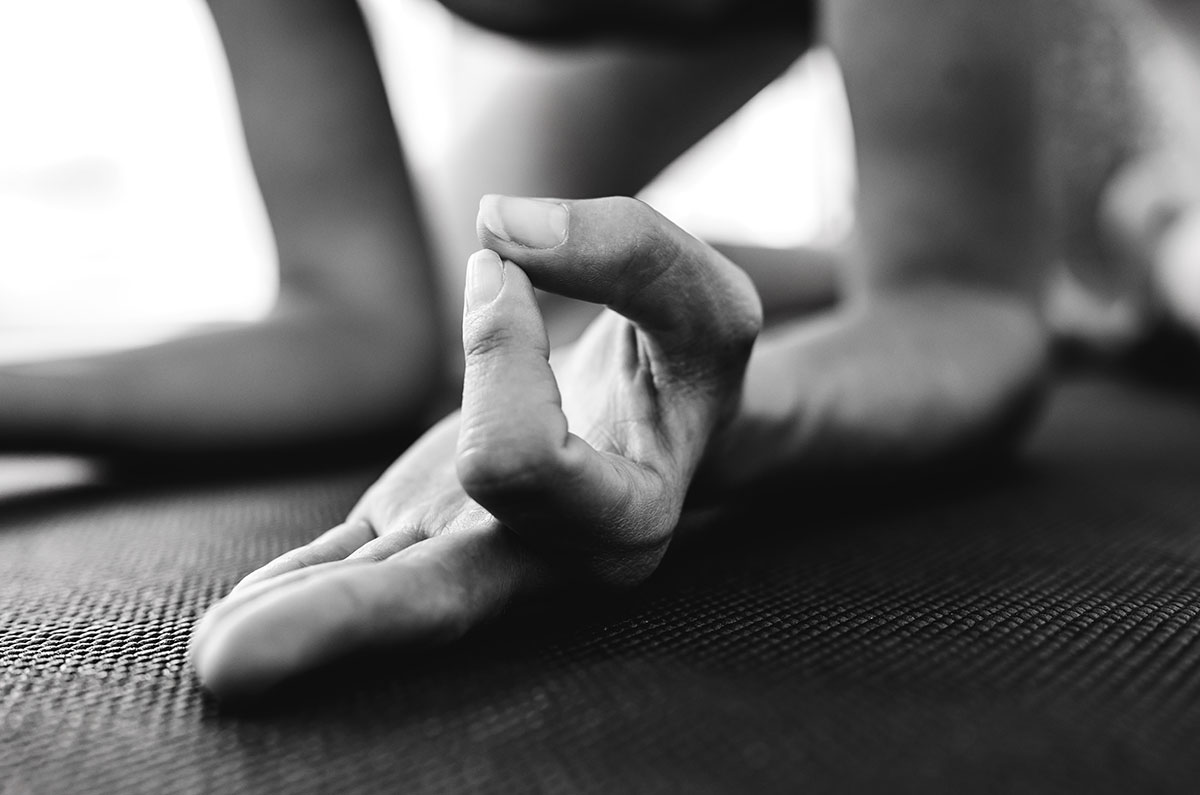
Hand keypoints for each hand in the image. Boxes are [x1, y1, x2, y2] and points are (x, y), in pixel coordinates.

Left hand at [189, 195, 761, 699]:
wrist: (656, 413)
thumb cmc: (681, 359)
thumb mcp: (698, 296)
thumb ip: (625, 250)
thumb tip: (498, 228)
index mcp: (624, 519)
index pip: (519, 460)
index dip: (496, 350)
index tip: (501, 266)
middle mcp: (545, 565)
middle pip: (434, 603)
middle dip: (342, 625)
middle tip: (228, 660)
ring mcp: (476, 558)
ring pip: (378, 602)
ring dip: (290, 627)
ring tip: (205, 657)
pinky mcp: (424, 534)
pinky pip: (353, 570)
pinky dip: (294, 590)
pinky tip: (234, 621)